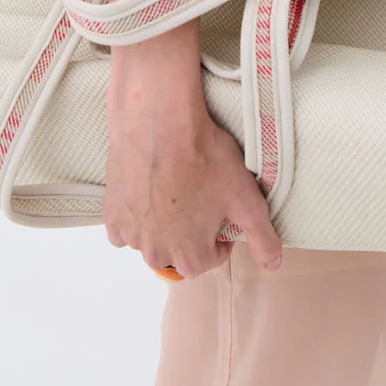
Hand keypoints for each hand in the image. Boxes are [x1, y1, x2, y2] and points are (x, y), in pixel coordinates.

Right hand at [102, 104, 283, 279]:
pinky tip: (145, 192)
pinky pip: (122, 228)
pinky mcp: (110, 212)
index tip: (222, 205)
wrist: (158, 121)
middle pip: (179, 252)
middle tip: (200, 192)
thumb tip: (275, 264)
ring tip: (175, 186)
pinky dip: (133, 216)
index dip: (221, 232)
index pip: (212, 258)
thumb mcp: (247, 199)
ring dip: (162, 223)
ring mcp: (131, 234)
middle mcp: (156, 254)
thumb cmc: (204, 158)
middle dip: (190, 230)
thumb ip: (263, 237)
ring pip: (150, 239)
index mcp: (190, 258)